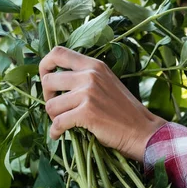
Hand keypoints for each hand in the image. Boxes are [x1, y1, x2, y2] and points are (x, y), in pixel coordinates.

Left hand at [39, 47, 166, 161]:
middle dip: (47, 97)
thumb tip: (54, 80)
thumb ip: (85, 76)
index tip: (46, 79)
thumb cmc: (124, 110)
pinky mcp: (87, 112)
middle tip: (57, 107)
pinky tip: (59, 134)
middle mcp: (90, 75)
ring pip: (50, 104)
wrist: (142, 130)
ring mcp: (88, 93)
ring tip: (63, 123)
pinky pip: (57, 122)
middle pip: (48, 80)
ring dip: (53, 117)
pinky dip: (55, 131)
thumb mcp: (106, 82)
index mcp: (94, 64)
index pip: (58, 52)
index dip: (45, 65)